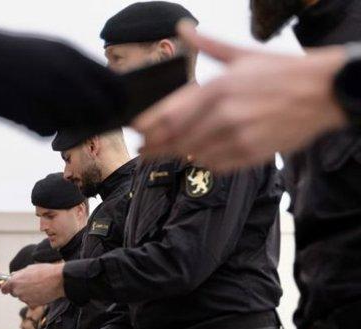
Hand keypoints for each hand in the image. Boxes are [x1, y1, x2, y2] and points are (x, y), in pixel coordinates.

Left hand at [1, 263, 64, 306]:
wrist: (58, 280)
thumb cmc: (44, 271)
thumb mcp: (29, 268)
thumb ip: (18, 274)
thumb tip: (12, 276)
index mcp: (14, 281)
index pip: (4, 289)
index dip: (7, 288)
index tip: (9, 288)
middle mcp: (17, 291)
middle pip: (14, 293)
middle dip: (19, 290)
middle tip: (30, 285)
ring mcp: (24, 299)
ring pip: (23, 298)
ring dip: (28, 295)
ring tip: (38, 287)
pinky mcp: (32, 304)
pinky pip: (30, 302)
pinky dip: (34, 299)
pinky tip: (41, 292)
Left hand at [133, 22, 348, 171]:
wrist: (325, 92)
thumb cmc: (284, 72)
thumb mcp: (243, 55)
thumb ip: (208, 46)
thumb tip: (182, 29)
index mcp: (219, 87)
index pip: (170, 114)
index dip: (148, 127)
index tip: (136, 133)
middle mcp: (224, 114)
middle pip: (176, 138)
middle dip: (156, 146)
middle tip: (143, 151)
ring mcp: (237, 136)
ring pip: (193, 153)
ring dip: (178, 154)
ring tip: (166, 154)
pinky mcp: (250, 154)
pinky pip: (215, 164)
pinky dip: (204, 161)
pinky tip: (199, 156)